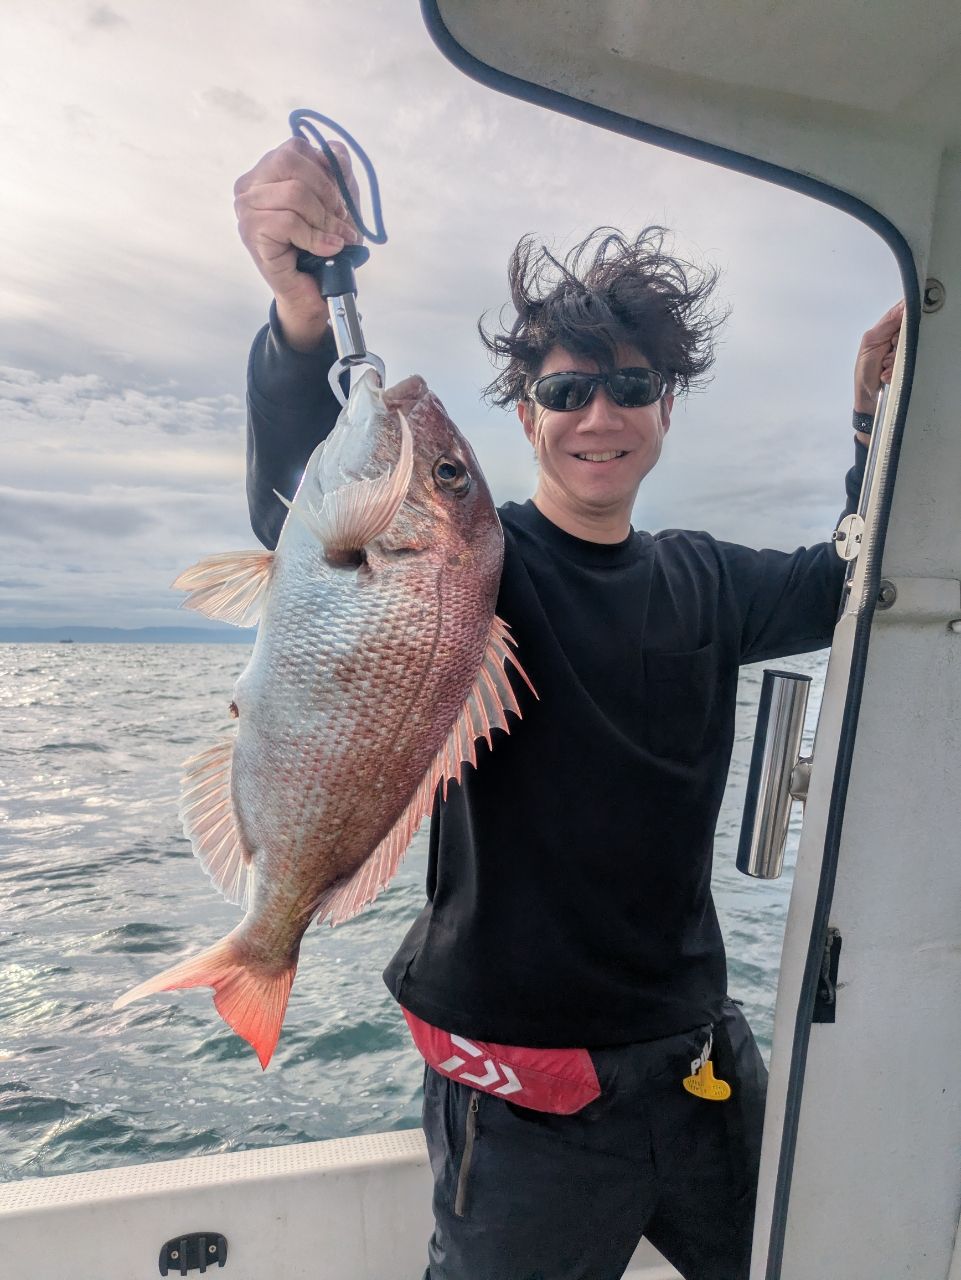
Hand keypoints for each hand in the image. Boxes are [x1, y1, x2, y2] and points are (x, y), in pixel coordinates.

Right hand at [234, 138, 361, 351]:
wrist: (313, 292)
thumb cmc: (322, 245)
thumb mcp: (337, 202)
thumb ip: (337, 171)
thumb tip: (335, 151)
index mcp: (265, 172)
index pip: (295, 147)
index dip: (324, 170)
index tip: (338, 199)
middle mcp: (249, 187)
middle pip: (291, 162)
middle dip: (325, 191)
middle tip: (339, 219)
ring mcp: (245, 211)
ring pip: (294, 193)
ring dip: (324, 220)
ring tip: (336, 239)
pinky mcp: (252, 234)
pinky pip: (289, 222)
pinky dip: (316, 237)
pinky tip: (326, 249)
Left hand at [854, 300, 903, 414]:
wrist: (868, 396)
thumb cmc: (865, 369)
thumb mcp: (869, 342)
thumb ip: (886, 325)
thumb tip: (904, 308)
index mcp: (887, 328)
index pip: (903, 311)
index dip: (905, 316)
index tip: (897, 329)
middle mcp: (899, 337)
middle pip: (910, 329)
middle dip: (897, 342)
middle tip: (886, 353)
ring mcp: (906, 351)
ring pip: (911, 346)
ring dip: (894, 359)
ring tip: (883, 366)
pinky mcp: (911, 364)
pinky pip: (911, 361)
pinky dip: (896, 369)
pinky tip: (886, 375)